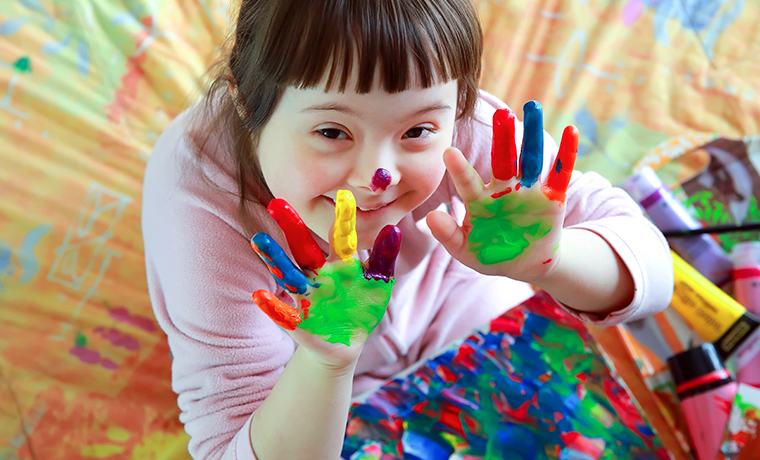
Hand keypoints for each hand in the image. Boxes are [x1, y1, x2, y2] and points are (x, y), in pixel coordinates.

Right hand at [250, 191, 401, 368]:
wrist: (346, 343)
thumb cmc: (362, 308)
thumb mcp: (378, 284)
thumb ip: (384, 259)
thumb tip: (392, 229)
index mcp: (340, 264)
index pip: (340, 237)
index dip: (343, 219)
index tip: (344, 194)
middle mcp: (319, 275)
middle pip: (304, 248)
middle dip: (292, 227)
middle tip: (277, 202)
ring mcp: (307, 296)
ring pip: (289, 274)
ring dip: (274, 258)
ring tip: (259, 239)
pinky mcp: (298, 322)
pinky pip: (283, 313)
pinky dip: (272, 306)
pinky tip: (259, 296)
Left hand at [426, 101, 578, 282]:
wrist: (525, 264)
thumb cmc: (490, 254)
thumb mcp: (466, 250)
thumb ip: (448, 235)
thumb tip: (430, 217)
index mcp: (480, 200)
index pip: (468, 182)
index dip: (460, 169)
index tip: (448, 152)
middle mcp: (504, 189)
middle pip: (502, 159)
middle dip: (502, 138)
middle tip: (500, 114)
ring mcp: (528, 190)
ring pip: (530, 158)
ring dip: (532, 135)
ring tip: (532, 108)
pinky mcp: (552, 197)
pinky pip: (560, 173)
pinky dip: (567, 153)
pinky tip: (571, 131)